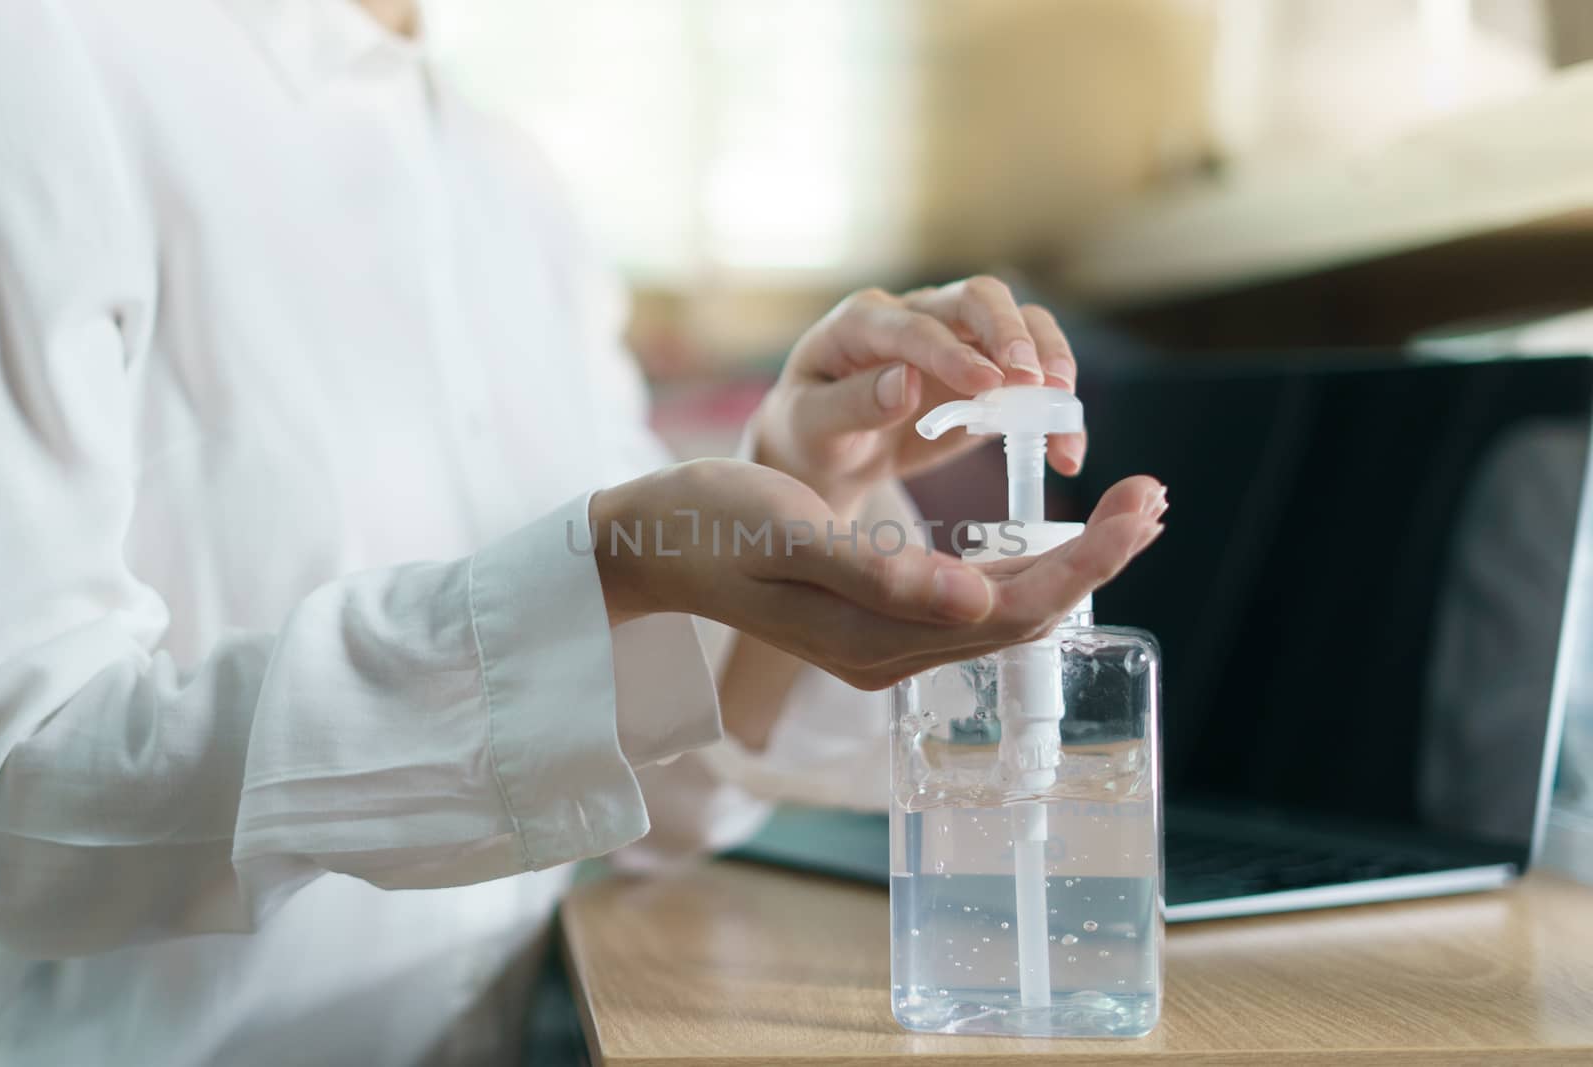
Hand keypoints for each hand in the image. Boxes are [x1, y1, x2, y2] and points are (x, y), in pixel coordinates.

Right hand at [589, 460, 1163, 690]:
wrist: (652, 543)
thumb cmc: (712, 525)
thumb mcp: (790, 538)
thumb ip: (882, 574)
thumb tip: (978, 599)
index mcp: (877, 637)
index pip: (1011, 610)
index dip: (1086, 561)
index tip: (1142, 506)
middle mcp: (892, 652)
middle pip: (1021, 616)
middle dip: (1097, 559)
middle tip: (1157, 497)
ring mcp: (887, 640)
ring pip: (1004, 610)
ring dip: (1071, 562)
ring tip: (1128, 511)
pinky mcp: (879, 618)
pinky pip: (973, 602)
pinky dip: (1024, 565)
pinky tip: (1050, 536)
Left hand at [751, 276, 1087, 518]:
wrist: (829, 452)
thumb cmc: (810, 435)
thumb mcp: (811, 426)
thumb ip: (852, 405)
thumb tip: (906, 381)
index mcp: (863, 321)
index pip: (915, 325)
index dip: (951, 351)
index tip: (986, 384)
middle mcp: (917, 316)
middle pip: (979, 298)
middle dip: (1012, 334)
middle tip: (1036, 381)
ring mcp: (959, 339)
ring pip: (1022, 325)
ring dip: (1050, 361)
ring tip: (1062, 411)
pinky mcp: (989, 373)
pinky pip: (1035, 377)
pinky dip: (1056, 409)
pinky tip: (1066, 448)